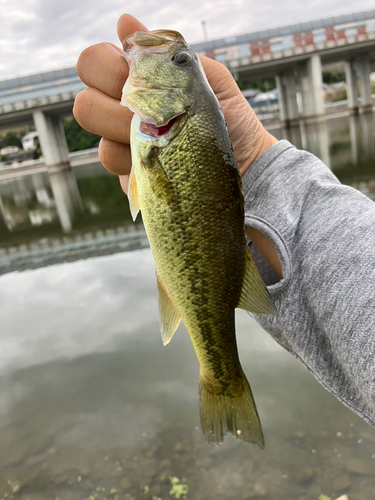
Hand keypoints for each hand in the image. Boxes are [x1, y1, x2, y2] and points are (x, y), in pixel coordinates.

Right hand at [74, 14, 281, 277]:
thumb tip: (125, 22)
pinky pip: (108, 157)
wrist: (247, 169)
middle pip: (84, 97)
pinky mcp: (129, 173)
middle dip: (112, 97)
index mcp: (141, 84)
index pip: (96, 63)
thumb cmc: (232, 122)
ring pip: (91, 126)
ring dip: (124, 125)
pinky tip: (157, 157)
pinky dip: (129, 154)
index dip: (105, 64)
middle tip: (148, 108)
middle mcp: (124, 111)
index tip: (133, 72)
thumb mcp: (209, 81)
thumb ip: (170, 54)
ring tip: (161, 135)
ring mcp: (124, 143)